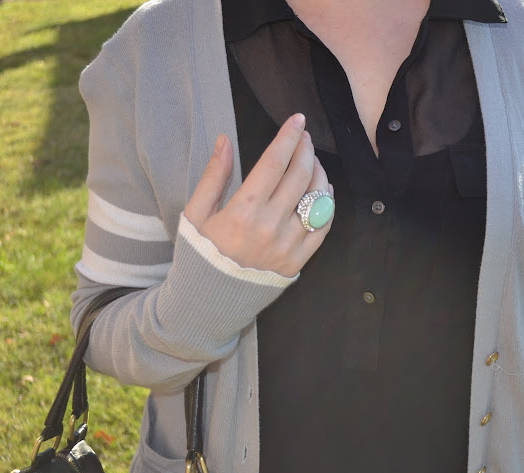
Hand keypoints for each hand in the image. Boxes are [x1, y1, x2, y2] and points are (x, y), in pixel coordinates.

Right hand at [185, 113, 333, 277]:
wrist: (210, 301)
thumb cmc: (201, 253)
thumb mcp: (196, 213)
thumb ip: (213, 176)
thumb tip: (224, 140)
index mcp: (243, 212)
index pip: (274, 163)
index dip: (288, 138)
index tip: (297, 120)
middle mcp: (270, 227)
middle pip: (299, 176)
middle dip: (305, 150)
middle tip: (304, 137)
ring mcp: (288, 246)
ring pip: (317, 200)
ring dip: (319, 174)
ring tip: (312, 161)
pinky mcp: (298, 261)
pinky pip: (323, 227)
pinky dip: (327, 205)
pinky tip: (322, 191)